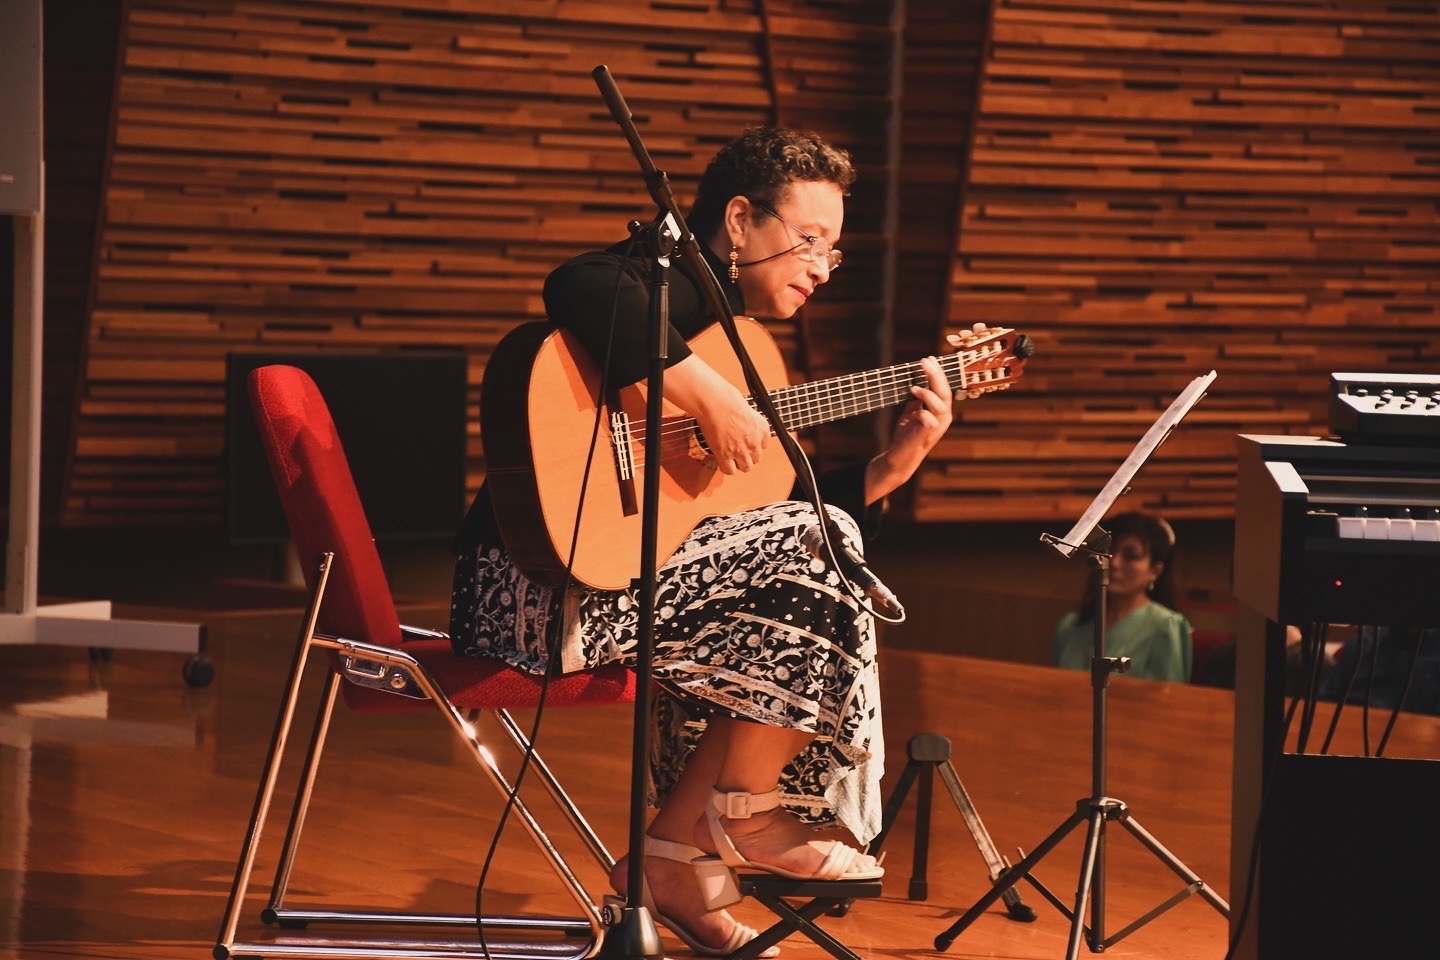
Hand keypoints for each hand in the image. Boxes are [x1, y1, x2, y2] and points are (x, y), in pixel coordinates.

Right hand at [664, 353, 770, 474]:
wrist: (715, 403)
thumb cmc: (728, 400)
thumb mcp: (747, 409)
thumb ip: (749, 421)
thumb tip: (743, 426)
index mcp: (763, 428)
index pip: (764, 444)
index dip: (755, 444)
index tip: (748, 443)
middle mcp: (755, 441)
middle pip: (757, 458)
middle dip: (749, 456)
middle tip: (739, 451)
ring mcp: (741, 450)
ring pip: (746, 467)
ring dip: (740, 464)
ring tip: (732, 459)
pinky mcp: (725, 455)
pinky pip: (730, 470)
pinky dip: (727, 468)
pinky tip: (724, 461)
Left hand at [866, 355, 953, 501]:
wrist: (898, 459)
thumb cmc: (906, 435)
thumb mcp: (911, 412)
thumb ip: (917, 398)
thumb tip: (916, 378)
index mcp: (940, 411)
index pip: (943, 388)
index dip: (937, 373)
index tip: (928, 359)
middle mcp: (942, 419)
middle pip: (945, 393)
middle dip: (935, 376)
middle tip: (924, 362)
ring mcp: (936, 429)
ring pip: (941, 406)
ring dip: (928, 393)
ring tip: (914, 388)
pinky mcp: (925, 437)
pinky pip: (930, 421)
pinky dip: (923, 413)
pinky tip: (914, 411)